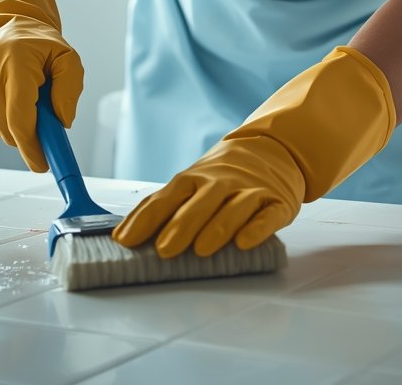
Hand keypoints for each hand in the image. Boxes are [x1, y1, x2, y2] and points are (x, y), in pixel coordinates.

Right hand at [0, 0, 82, 171]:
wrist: (3, 27)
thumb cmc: (39, 45)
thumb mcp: (67, 57)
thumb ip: (71, 87)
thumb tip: (61, 122)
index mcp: (15, 61)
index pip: (19, 114)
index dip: (31, 144)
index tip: (42, 164)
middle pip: (9, 127)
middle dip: (30, 135)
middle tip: (46, 121)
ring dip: (17, 126)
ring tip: (27, 98)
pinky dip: (2, 121)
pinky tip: (8, 99)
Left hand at [113, 46, 395, 256]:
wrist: (275, 151)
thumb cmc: (224, 177)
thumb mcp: (195, 184)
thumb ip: (165, 207)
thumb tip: (123, 234)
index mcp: (197, 176)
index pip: (169, 193)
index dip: (147, 216)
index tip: (125, 239)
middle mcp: (222, 181)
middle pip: (201, 200)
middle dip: (181, 224)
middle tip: (164, 249)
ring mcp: (251, 190)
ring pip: (233, 208)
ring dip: (217, 228)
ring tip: (202, 250)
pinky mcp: (278, 203)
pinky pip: (267, 216)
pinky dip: (256, 229)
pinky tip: (244, 243)